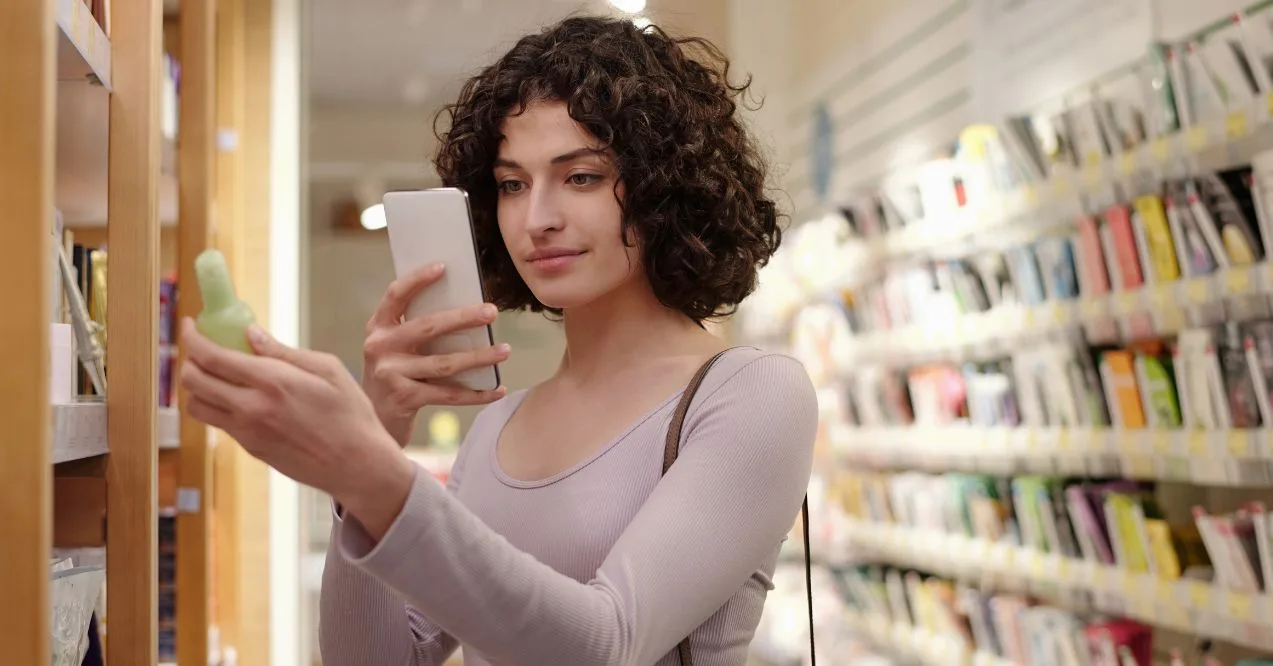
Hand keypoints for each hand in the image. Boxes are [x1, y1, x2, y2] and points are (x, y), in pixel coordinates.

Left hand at [179, 318, 413, 536]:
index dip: (192, 337)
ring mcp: (247, 431)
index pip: (211, 356)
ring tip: (219, 374)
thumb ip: (284, 351)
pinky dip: (218, 404)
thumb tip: (251, 334)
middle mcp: (251, 407)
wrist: (357, 464)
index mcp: (272, 381)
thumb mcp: (327, 369)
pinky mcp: (250, 448)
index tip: (190, 325)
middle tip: (203, 348)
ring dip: (199, 386)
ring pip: (196, 405)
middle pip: (193, 381)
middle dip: (189, 359)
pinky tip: (240, 396)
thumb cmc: (350, 414)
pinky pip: (218, 422)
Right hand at [363, 263, 508, 445]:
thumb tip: (467, 308)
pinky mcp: (404, 399)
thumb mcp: (396, 346)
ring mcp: (390, 374)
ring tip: (505, 351)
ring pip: (444, 363)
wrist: (374, 419)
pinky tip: (497, 389)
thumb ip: (418, 328)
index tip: (444, 267)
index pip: (395, 294)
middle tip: (492, 311)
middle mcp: (380, 347)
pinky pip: (448, 395)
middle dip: (464, 317)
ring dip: (479, 357)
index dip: (417, 279)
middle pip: (428, 327)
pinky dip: (476, 393)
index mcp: (378, 327)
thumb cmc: (395, 373)